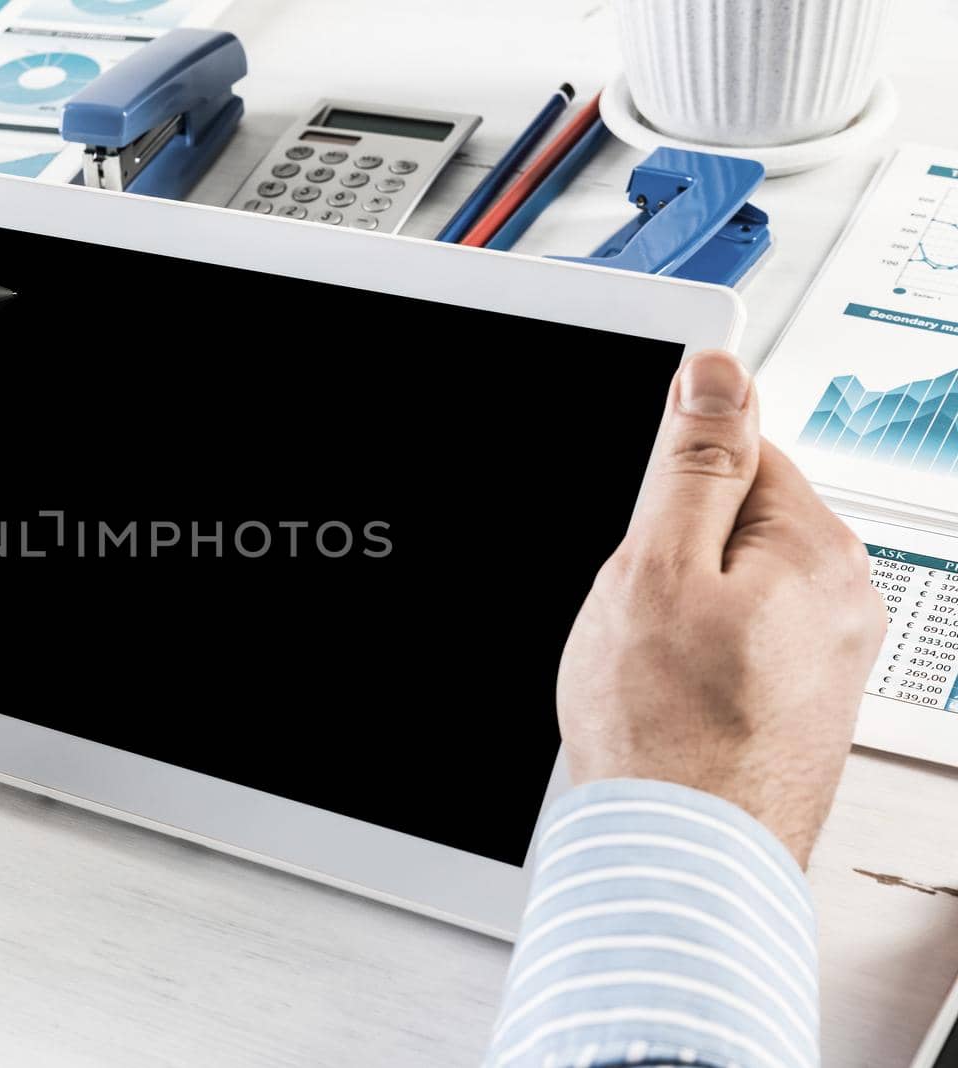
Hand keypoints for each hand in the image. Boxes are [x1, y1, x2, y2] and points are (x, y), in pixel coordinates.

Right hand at [556, 350, 884, 864]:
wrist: (680, 857)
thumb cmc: (665, 735)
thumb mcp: (654, 568)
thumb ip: (691, 463)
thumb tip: (717, 373)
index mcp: (815, 550)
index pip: (740, 451)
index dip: (666, 487)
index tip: (639, 528)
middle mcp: (842, 600)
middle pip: (733, 522)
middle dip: (671, 552)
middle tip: (637, 609)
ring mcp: (827, 657)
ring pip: (729, 586)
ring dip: (680, 610)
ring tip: (650, 664)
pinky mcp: (802, 702)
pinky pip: (739, 642)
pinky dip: (697, 658)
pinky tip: (668, 697)